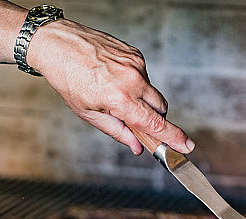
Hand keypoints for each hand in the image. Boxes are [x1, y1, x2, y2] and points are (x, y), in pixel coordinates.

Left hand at [28, 20, 193, 155]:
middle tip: (135, 122)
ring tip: (113, 93)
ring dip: (141, 100)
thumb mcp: (88, 113)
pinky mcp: (135, 54)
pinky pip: (144, 76)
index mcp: (120, 99)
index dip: (173, 137)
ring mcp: (136, 65)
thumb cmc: (69, 79)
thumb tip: (136, 146)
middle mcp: (132, 81)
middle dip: (154, 119)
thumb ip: (116, 131)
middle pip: (161, 109)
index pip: (154, 123)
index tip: (186, 146)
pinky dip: (134, 83)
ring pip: (152, 92)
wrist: (59, 45)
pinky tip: (113, 79)